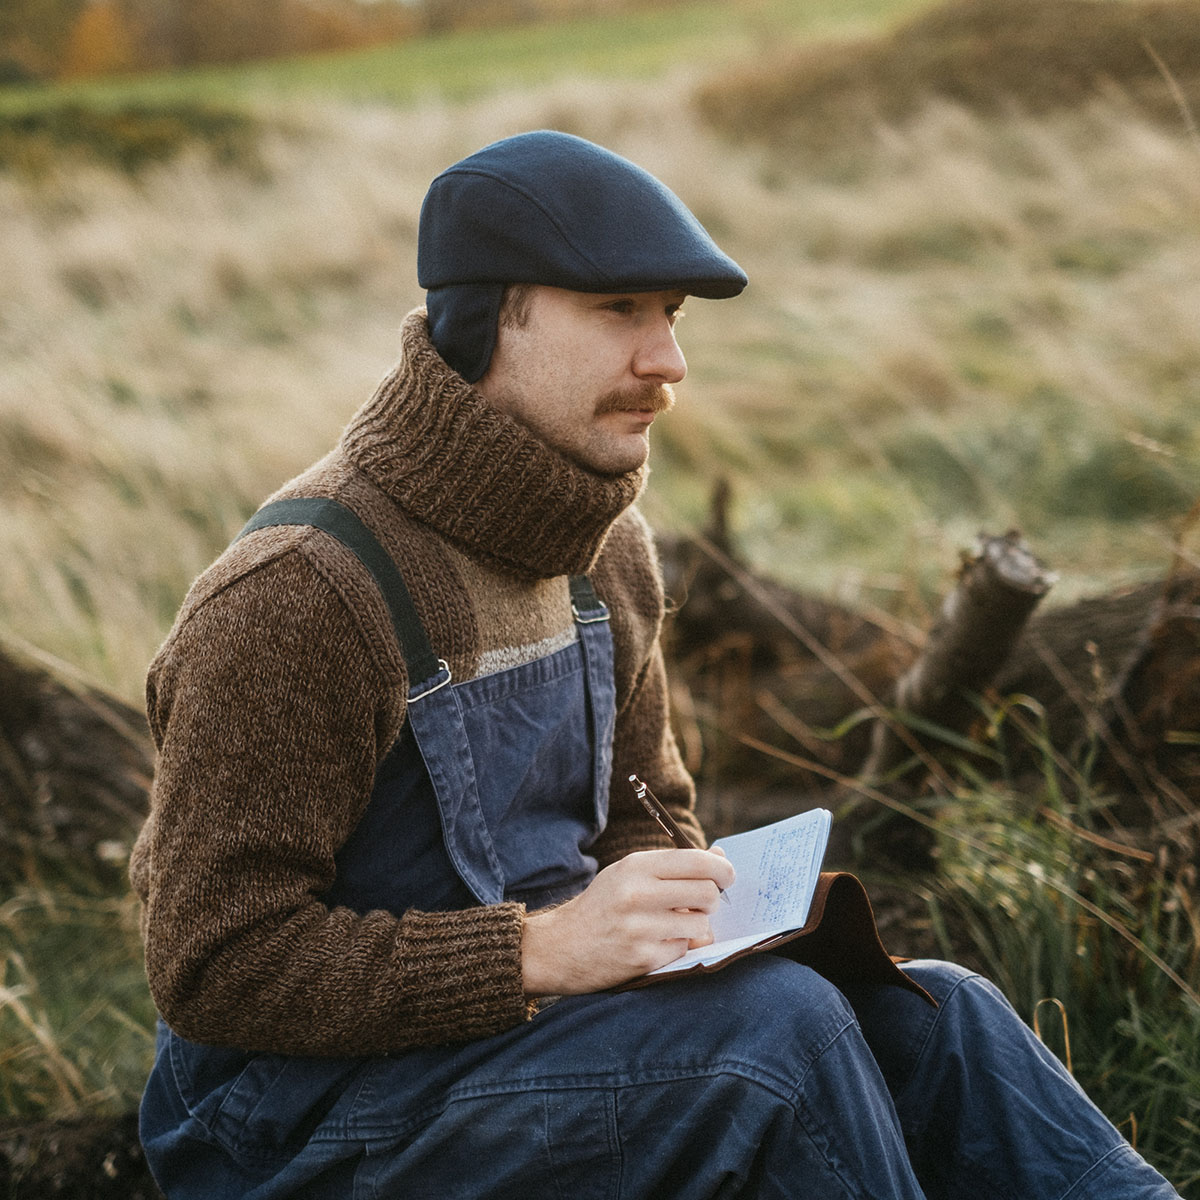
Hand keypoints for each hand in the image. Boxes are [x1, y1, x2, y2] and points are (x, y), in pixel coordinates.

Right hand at [521, 848, 735, 995]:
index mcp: (636, 865)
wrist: (559, 946)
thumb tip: (720, 856)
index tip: (727, 877)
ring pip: (701, 925)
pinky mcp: (642, 958)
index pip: (696, 861)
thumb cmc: (603, 905)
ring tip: (675, 924)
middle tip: (702, 904)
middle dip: (713, 899)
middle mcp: (638, 893)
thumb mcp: (630, 873)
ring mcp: (640, 928)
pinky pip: (684, 949)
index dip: (721, 869)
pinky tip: (657, 943)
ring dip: (697, 927)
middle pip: (707, 892)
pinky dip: (678, 946)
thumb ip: (674, 865)